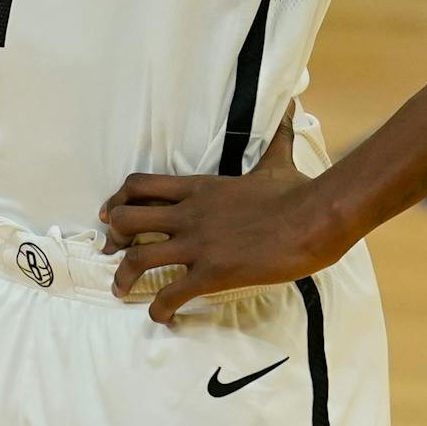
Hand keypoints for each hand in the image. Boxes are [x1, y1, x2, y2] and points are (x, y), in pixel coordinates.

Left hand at [99, 106, 353, 323]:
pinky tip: (162, 317)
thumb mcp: (277, 162)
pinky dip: (160, 309)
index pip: (140, 185)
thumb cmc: (297, 191)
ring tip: (123, 292)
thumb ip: (275, 139)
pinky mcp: (212, 273)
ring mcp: (198, 244)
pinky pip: (172, 294)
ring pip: (138, 259)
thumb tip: (290, 108)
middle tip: (115, 254)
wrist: (314, 217)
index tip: (112, 215)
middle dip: (114, 238)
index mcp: (199, 188)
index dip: (119, 200)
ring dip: (124, 279)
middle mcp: (190, 214)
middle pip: (127, 219)